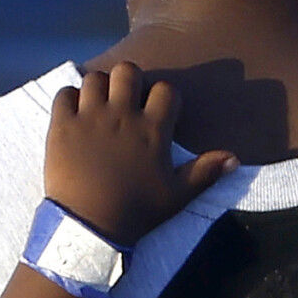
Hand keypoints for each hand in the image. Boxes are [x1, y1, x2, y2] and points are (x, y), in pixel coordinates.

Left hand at [45, 61, 237, 242]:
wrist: (89, 226)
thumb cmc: (137, 211)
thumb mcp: (178, 196)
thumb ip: (206, 173)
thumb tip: (234, 158)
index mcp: (154, 129)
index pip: (166, 89)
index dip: (163, 96)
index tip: (158, 111)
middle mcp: (123, 115)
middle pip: (128, 71)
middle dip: (129, 80)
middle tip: (125, 100)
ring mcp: (90, 117)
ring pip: (95, 78)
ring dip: (98, 88)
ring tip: (98, 105)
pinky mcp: (62, 125)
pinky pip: (64, 93)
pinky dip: (69, 98)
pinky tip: (74, 113)